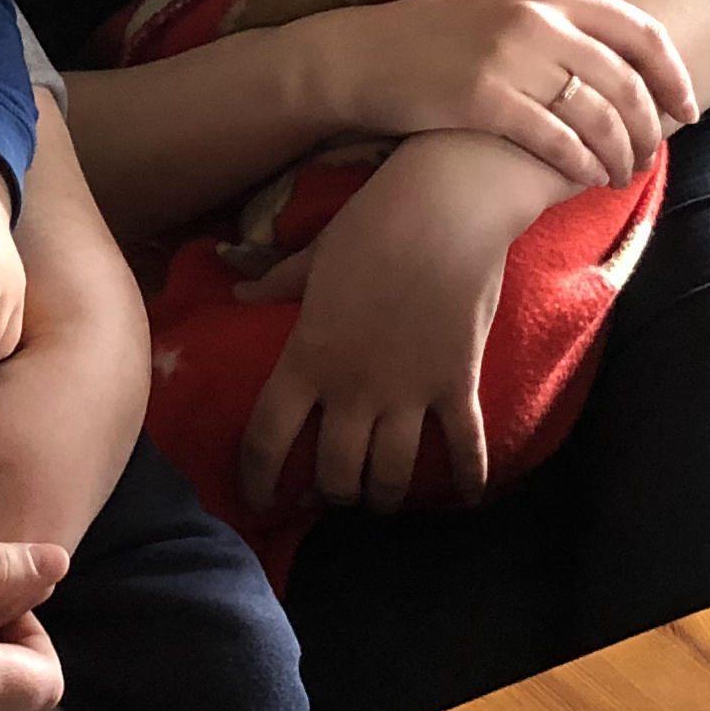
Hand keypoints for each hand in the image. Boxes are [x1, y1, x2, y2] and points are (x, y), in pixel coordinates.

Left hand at [235, 134, 559, 513]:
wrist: (446, 208)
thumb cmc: (372, 224)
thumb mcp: (314, 256)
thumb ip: (277, 283)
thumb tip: (239, 292)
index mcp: (307, 357)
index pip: (267, 438)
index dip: (258, 480)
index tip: (260, 502)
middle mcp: (353, 388)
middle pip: (336, 473)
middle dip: (332, 494)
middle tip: (334, 494)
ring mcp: (408, 392)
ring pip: (392, 475)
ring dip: (384, 496)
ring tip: (382, 499)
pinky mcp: (458, 384)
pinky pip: (464, 447)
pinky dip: (468, 477)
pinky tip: (469, 496)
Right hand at [320, 0, 696, 192]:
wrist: (361, 58)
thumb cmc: (435, 24)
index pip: (640, 31)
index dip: (675, 75)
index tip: (688, 110)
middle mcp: (537, 19)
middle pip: (626, 82)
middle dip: (648, 129)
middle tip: (649, 156)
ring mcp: (510, 60)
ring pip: (597, 116)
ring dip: (618, 155)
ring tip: (618, 175)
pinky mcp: (484, 100)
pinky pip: (555, 140)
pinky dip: (579, 164)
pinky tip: (584, 178)